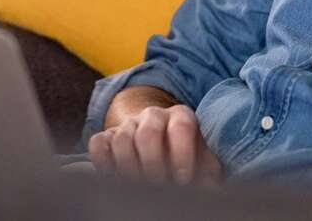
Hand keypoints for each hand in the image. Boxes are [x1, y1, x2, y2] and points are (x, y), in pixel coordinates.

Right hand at [88, 104, 222, 186]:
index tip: (183, 180)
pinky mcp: (107, 135)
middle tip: (158, 187)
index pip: (182, 126)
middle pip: (148, 131)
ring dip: (129, 168)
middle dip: (153, 163)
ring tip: (138, 188)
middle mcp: (154, 115)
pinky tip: (113, 178)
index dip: (182, 153)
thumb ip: (209, 177)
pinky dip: (102, 162)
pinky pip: (98, 143)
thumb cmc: (187, 162)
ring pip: (122, 138)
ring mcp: (128, 124)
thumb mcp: (204, 166)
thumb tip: (212, 196)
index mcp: (181, 116)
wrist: (160, 147)